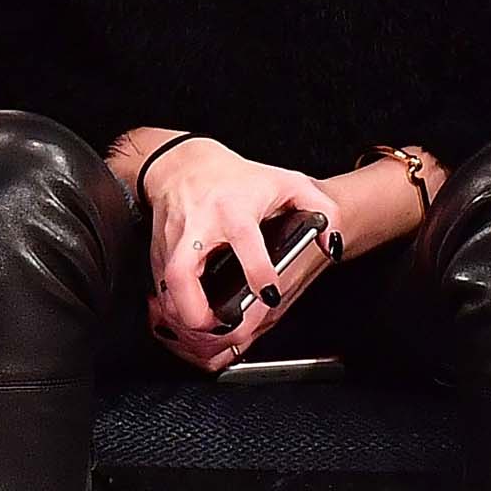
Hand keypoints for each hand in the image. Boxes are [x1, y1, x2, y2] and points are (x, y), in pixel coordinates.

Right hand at [136, 137, 338, 371]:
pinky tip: (190, 315)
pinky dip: (172, 307)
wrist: (184, 164)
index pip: (243, 243)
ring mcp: (173, 241)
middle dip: (198, 310)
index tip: (269, 293)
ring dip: (182, 315)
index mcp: (232, 211)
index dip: (258, 273)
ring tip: (207, 327)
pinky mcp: (159, 251)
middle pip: (182, 273)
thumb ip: (321, 210)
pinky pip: (160, 287)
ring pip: (166, 287)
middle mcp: (198, 227)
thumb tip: (332, 244)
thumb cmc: (236, 178)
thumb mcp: (287, 183)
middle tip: (219, 325)